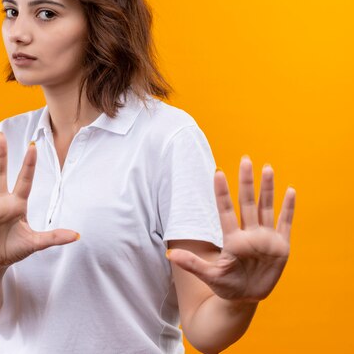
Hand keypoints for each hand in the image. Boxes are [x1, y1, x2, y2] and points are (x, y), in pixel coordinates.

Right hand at [0, 132, 78, 273]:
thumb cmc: (14, 249)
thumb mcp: (35, 243)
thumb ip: (53, 237)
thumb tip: (77, 235)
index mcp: (17, 205)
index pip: (25, 181)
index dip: (28, 165)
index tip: (33, 146)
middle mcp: (1, 201)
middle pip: (1, 174)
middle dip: (1, 155)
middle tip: (1, 134)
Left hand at [167, 156, 295, 302]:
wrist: (244, 299)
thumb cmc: (225, 286)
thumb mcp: (209, 276)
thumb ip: (192, 264)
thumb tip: (169, 255)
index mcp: (232, 239)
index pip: (225, 210)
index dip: (222, 192)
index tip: (217, 172)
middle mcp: (249, 234)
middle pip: (248, 203)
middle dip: (247, 181)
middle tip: (245, 158)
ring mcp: (265, 239)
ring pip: (266, 208)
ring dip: (268, 189)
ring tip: (267, 168)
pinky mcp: (281, 246)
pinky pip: (285, 223)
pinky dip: (288, 209)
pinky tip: (290, 191)